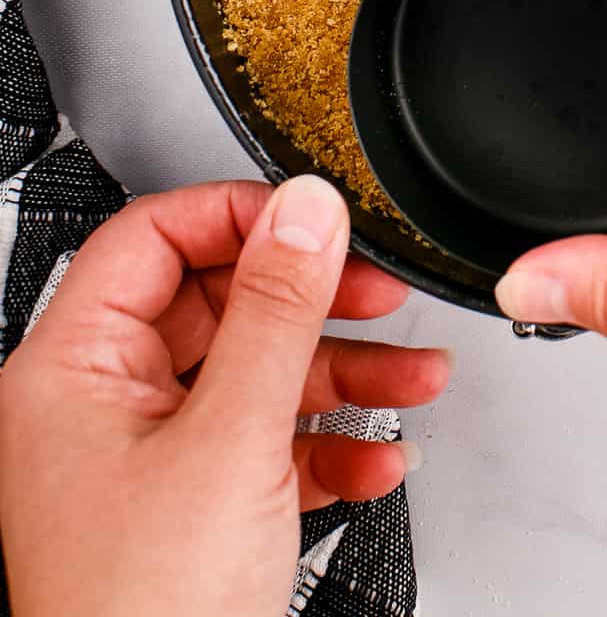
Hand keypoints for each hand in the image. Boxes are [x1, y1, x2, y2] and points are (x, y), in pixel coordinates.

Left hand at [0, 177, 449, 616]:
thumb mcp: (231, 443)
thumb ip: (278, 314)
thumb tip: (306, 209)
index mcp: (73, 372)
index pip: (154, 238)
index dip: (240, 218)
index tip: (315, 220)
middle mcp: (102, 409)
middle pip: (220, 307)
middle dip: (316, 306)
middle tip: (381, 294)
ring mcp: (148, 464)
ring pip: (256, 378)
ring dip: (344, 379)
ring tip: (415, 383)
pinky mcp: (191, 514)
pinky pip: (267, 447)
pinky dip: (328, 449)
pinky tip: (377, 461)